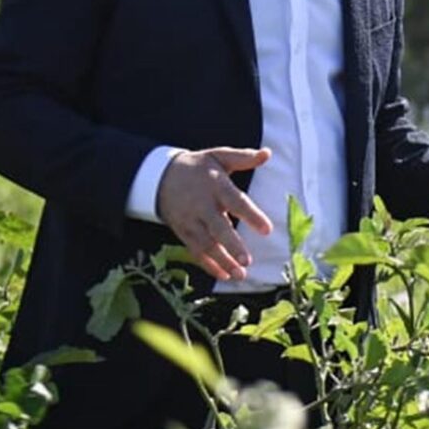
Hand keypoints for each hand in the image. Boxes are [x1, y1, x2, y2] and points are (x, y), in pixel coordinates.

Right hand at [156, 146, 273, 279]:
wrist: (160, 177)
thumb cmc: (198, 167)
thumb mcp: (218, 156)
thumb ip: (243, 157)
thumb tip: (267, 153)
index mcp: (215, 185)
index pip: (235, 201)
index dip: (251, 215)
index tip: (267, 230)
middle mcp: (202, 205)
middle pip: (217, 228)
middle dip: (231, 245)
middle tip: (246, 261)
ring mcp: (191, 221)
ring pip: (206, 244)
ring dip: (222, 261)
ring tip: (240, 275)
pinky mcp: (183, 232)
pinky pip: (195, 251)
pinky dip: (208, 265)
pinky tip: (224, 275)